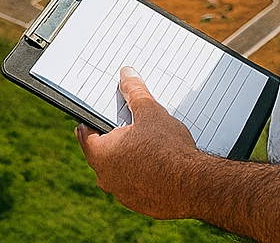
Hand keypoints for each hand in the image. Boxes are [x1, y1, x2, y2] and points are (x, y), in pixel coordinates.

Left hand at [76, 67, 203, 219]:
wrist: (196, 185)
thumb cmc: (169, 149)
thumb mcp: (150, 112)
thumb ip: (134, 92)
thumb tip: (126, 75)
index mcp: (101, 154)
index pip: (83, 133)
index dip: (90, 120)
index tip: (98, 115)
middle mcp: (106, 178)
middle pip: (100, 152)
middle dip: (112, 138)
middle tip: (127, 126)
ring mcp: (122, 194)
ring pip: (118, 171)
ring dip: (127, 158)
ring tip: (145, 144)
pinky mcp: (140, 205)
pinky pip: (135, 185)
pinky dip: (141, 175)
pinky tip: (157, 164)